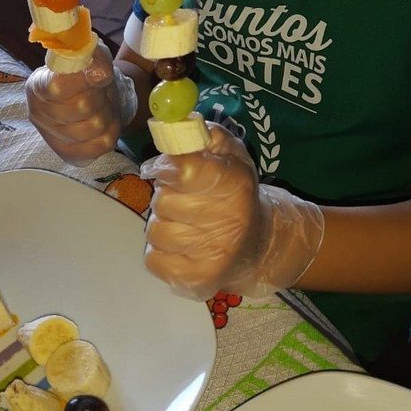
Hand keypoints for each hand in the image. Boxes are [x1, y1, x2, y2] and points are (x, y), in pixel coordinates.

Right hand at [26, 40, 136, 164]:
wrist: (93, 97)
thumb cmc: (87, 74)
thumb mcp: (91, 56)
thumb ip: (94, 57)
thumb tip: (99, 73)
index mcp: (38, 85)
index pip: (56, 87)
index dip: (80, 81)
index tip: (96, 74)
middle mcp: (38, 113)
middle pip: (81, 107)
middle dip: (99, 96)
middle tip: (101, 91)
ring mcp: (52, 137)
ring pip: (94, 126)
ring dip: (108, 113)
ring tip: (103, 105)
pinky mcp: (69, 154)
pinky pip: (101, 144)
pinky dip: (112, 130)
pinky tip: (106, 121)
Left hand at [142, 123, 323, 299]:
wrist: (258, 245)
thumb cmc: (237, 193)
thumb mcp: (231, 155)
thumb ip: (205, 135)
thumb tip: (174, 126)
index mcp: (235, 185)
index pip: (186, 172)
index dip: (166, 166)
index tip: (163, 167)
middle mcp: (228, 223)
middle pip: (164, 203)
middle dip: (166, 196)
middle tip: (180, 197)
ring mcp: (213, 257)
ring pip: (156, 232)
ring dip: (162, 224)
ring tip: (182, 222)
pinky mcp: (197, 283)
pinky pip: (153, 260)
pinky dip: (160, 251)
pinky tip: (181, 246)